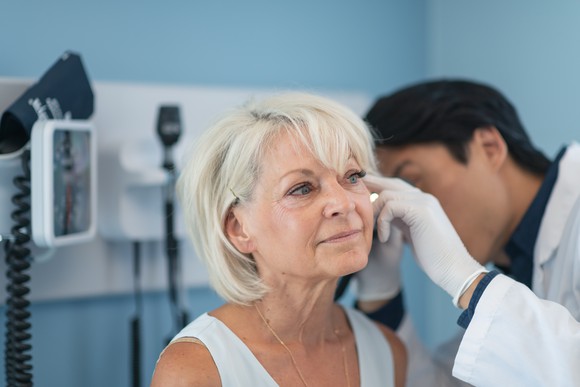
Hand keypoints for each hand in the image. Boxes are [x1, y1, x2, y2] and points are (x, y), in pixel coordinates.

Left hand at [364, 175, 486, 306]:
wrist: (453, 269)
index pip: (395, 186)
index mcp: (422, 202)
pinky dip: (382, 222)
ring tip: (374, 231)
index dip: (377, 187)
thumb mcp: (412, 234)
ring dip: (375, 213)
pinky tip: (383, 238)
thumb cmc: (433, 257)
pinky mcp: (421, 210)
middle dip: (370, 186)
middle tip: (352, 191)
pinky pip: (390, 206)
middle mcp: (424, 197)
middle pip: (390, 183)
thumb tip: (382, 215)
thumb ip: (400, 221)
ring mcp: (424, 201)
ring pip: (387, 195)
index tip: (360, 192)